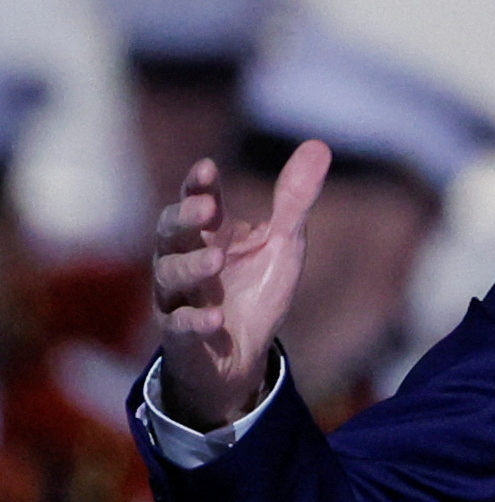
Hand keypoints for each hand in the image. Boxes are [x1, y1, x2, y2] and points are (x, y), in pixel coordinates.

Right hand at [152, 142, 330, 430]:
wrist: (244, 356)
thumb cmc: (257, 289)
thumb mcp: (283, 243)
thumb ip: (295, 199)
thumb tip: (319, 145)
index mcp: (210, 234)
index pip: (196, 201)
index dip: (198, 185)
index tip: (207, 168)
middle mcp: (184, 260)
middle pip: (169, 234)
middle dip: (183, 219)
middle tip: (206, 209)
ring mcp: (179, 299)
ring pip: (170, 277)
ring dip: (191, 267)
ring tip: (215, 261)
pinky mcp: (182, 337)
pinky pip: (180, 327)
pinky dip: (194, 321)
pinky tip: (213, 318)